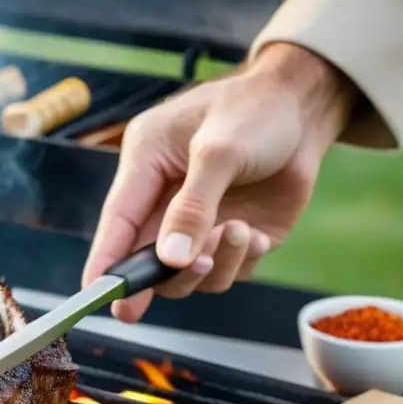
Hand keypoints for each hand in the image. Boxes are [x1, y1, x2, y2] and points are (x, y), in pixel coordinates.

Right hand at [82, 42, 356, 322]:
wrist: (306, 107)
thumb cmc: (256, 110)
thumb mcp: (220, 151)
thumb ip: (193, 207)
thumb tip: (170, 259)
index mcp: (146, 165)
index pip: (118, 221)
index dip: (105, 261)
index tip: (96, 297)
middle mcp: (166, 199)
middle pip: (149, 259)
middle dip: (169, 273)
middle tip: (196, 266)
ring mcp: (201, 221)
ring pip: (189, 274)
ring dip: (214, 265)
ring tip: (240, 230)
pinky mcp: (234, 235)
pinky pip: (227, 271)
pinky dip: (241, 261)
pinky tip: (256, 235)